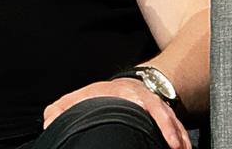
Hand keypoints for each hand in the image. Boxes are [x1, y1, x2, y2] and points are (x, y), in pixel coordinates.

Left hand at [42, 78, 190, 148]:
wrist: (120, 88)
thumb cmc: (96, 98)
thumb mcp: (74, 101)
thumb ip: (59, 111)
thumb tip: (49, 123)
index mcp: (120, 93)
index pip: (136, 98)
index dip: (145, 109)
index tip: (150, 118)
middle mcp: (142, 98)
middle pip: (160, 110)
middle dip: (169, 126)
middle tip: (174, 146)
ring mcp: (155, 106)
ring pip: (172, 119)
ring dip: (179, 134)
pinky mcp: (164, 115)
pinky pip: (177, 125)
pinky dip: (182, 136)